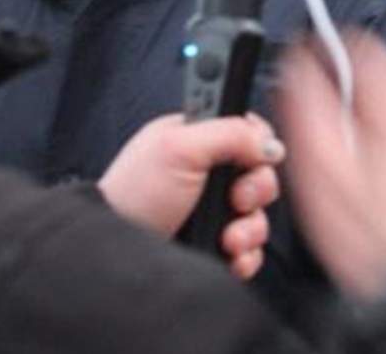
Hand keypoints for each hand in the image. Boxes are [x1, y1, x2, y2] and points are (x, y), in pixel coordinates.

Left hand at [98, 113, 283, 279]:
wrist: (115, 251)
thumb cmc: (135, 195)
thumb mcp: (179, 146)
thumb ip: (231, 132)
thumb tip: (270, 144)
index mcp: (199, 141)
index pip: (250, 133)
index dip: (259, 146)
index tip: (252, 158)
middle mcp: (209, 176)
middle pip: (262, 176)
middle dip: (256, 191)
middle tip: (236, 199)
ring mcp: (213, 213)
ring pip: (259, 215)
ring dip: (251, 228)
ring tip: (228, 237)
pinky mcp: (216, 245)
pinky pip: (251, 249)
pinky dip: (246, 254)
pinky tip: (230, 254)